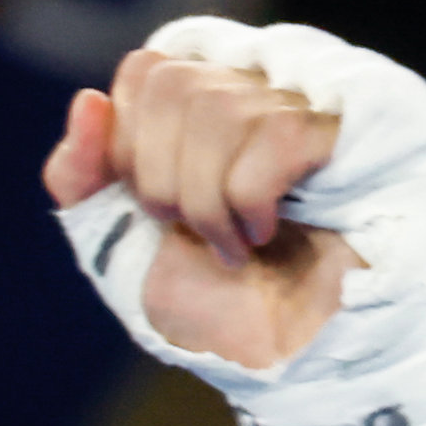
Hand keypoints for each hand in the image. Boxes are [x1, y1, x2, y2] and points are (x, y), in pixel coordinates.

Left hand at [41, 48, 351, 372]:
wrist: (281, 353)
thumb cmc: (206, 296)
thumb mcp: (116, 238)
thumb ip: (80, 174)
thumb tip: (87, 98)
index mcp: (197, 105)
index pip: (145, 72)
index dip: (130, 145)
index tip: (153, 206)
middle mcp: (253, 88)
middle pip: (173, 84)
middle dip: (160, 178)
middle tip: (187, 232)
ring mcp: (304, 105)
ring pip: (218, 109)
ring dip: (206, 201)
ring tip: (230, 246)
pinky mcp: (345, 134)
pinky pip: (274, 136)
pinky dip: (249, 200)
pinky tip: (264, 232)